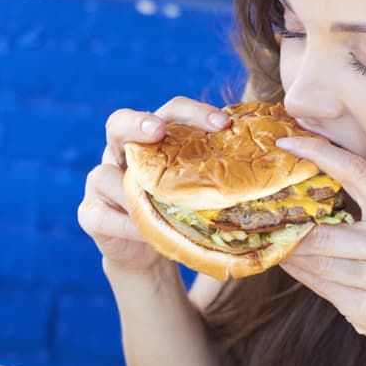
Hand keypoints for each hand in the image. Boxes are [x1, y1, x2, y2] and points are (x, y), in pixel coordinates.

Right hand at [78, 97, 229, 273]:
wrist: (146, 253)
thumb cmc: (178, 213)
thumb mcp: (198, 192)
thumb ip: (218, 175)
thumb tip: (275, 166)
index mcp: (151, 140)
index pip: (169, 113)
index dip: (192, 112)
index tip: (222, 123)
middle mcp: (120, 152)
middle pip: (118, 122)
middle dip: (137, 123)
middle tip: (156, 130)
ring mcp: (99, 182)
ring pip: (105, 175)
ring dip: (132, 190)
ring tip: (158, 207)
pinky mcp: (90, 214)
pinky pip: (103, 215)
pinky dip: (126, 225)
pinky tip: (145, 233)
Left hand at [275, 136, 365, 365]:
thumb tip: (312, 202)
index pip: (358, 172)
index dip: (320, 153)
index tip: (288, 142)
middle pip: (325, 232)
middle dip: (291, 229)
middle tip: (264, 217)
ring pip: (319, 263)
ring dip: (291, 255)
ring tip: (273, 243)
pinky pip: (324, 288)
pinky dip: (303, 276)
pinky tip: (290, 266)